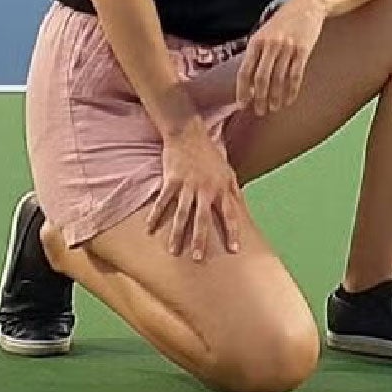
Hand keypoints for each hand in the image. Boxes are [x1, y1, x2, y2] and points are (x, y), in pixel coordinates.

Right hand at [146, 119, 242, 261]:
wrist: (189, 133)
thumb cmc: (209, 153)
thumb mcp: (227, 170)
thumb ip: (233, 190)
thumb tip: (242, 208)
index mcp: (221, 187)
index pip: (229, 214)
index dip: (232, 232)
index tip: (235, 250)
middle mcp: (205, 188)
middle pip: (203, 218)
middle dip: (201, 239)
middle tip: (199, 258)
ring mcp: (187, 184)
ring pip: (182, 214)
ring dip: (178, 234)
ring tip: (174, 251)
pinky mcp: (171, 180)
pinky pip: (163, 201)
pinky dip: (156, 216)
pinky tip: (150, 229)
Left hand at [236, 0, 327, 117]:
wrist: (306, 5)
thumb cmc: (283, 22)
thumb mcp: (263, 33)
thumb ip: (256, 53)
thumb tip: (248, 80)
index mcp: (256, 42)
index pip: (245, 71)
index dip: (242, 90)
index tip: (243, 105)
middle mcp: (270, 45)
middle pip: (261, 78)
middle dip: (259, 98)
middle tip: (260, 111)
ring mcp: (287, 47)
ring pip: (278, 79)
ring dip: (275, 97)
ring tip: (274, 108)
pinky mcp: (303, 50)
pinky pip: (296, 75)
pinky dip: (291, 91)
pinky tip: (289, 100)